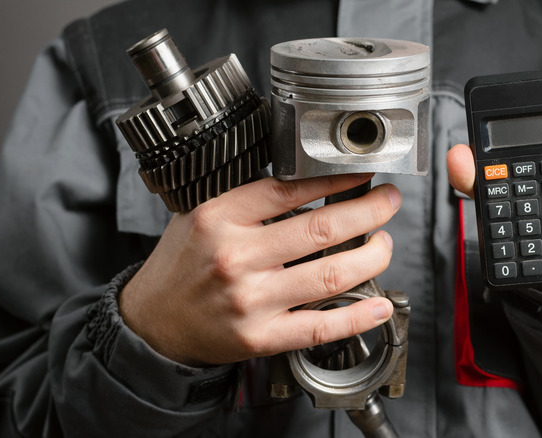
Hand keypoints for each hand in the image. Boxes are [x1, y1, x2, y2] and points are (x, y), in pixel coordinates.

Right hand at [119, 174, 400, 365]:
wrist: (153, 322)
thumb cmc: (183, 266)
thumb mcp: (204, 216)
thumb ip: (250, 200)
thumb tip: (312, 182)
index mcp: (221, 218)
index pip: (292, 189)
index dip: (337, 180)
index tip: (362, 176)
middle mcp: (236, 257)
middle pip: (322, 229)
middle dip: (369, 212)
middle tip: (387, 203)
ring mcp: (250, 300)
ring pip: (330, 276)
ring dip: (371, 257)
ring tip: (384, 245)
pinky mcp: (260, 337)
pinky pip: (319, 326)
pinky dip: (357, 316)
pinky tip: (379, 305)